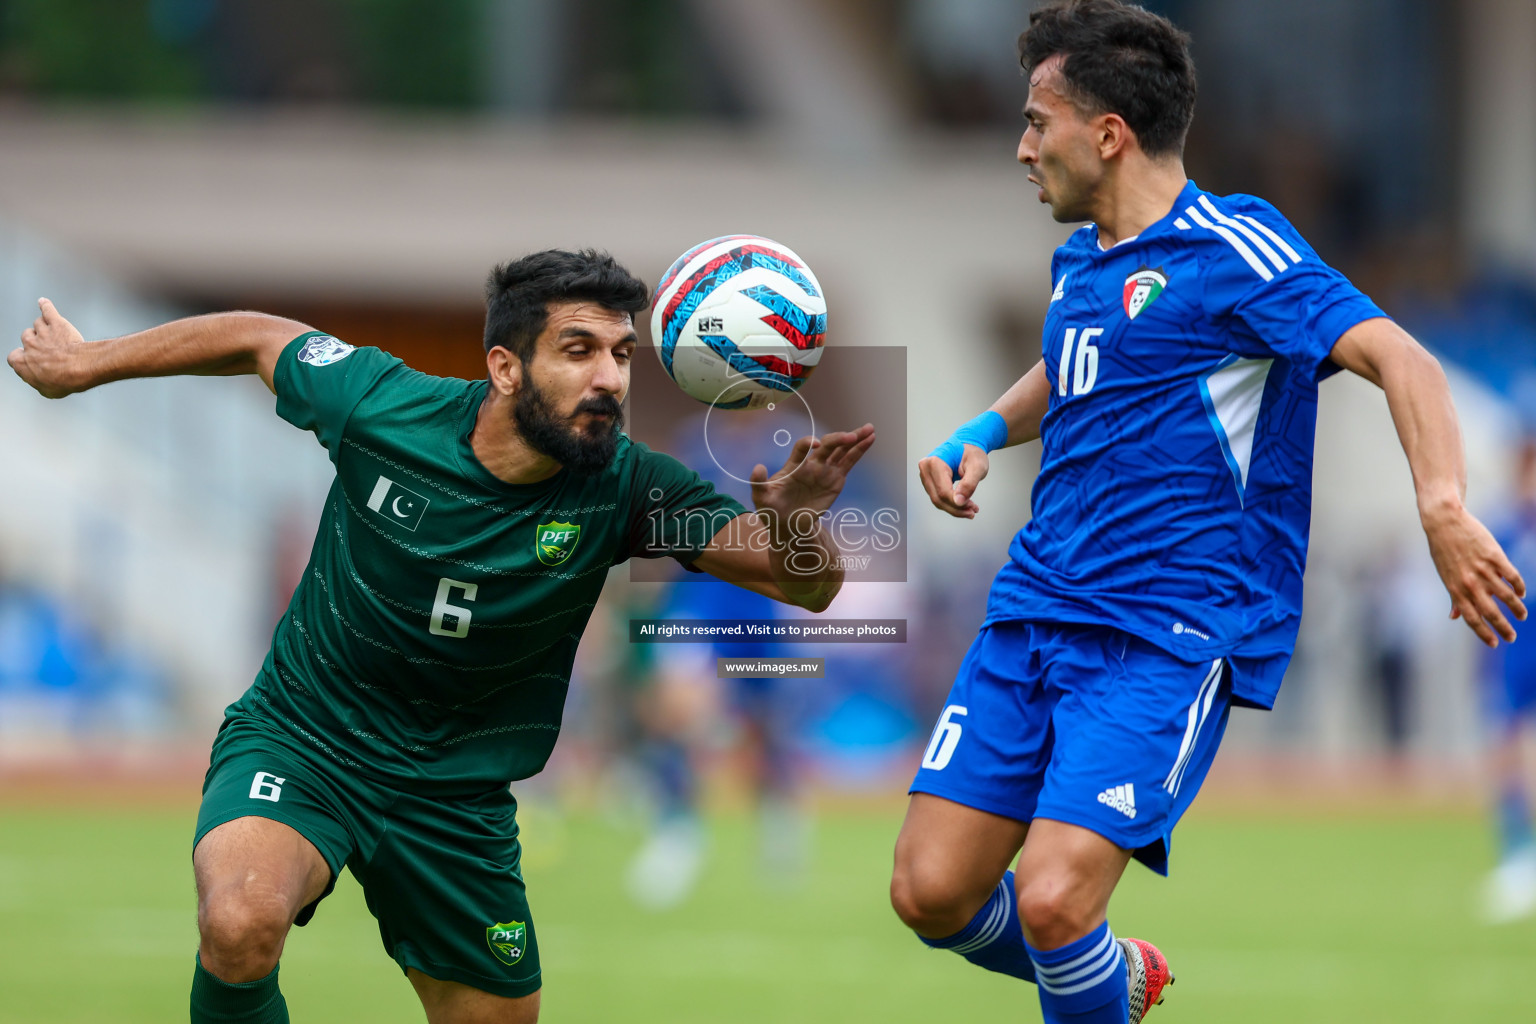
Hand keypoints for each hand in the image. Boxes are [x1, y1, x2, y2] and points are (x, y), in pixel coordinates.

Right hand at [8, 298, 87, 398]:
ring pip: (38, 325)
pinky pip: (47, 310)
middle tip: (52, 350)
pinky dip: (45, 306)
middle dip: (38, 343)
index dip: (24, 358)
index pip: (14, 356)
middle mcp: (28, 344)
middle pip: (27, 337)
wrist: (79, 368)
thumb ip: (39, 382)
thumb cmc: (64, 381)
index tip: (33, 361)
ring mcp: (42, 332)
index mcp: (21, 362)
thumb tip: (40, 380)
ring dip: (47, 329)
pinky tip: (43, 302)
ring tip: (59, 336)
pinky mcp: (56, 323)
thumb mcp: (47, 391)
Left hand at [750, 423, 875, 528]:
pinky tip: (869, 439)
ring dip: (855, 439)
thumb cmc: (772, 509)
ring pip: (842, 450)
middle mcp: (812, 463)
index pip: (802, 447)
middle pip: (827, 445)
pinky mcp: (836, 479)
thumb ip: (758, 483)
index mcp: (794, 465)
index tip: (816, 445)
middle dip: (839, 438)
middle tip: (852, 435)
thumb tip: (757, 468)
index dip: (808, 443)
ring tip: (869, 429)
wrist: (788, 524)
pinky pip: (849, 462)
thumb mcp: (761, 498)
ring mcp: (825, 470)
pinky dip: (859, 451)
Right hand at [918, 445, 988, 518]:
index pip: (943, 492)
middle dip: (956, 509)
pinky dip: (951, 504)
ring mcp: (925, 475)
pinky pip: (938, 497)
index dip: (958, 503)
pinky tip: (964, 506)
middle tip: (973, 512)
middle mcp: (925, 469)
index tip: (973, 508)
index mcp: (935, 463)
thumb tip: (958, 502)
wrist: (968, 445)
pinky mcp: (929, 481)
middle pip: (938, 498)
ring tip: (971, 510)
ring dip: (954, 509)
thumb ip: (969, 484)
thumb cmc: (973, 453)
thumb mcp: (977, 467)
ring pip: (937, 500)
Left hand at [1423, 501, 1526, 645]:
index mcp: (1455, 589)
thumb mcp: (1445, 575)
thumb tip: (1454, 617)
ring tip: (1522, 616)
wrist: (1445, 522)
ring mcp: (1483, 570)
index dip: (1484, 634)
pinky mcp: (1495, 557)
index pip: (1472, 618)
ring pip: (1506, 596)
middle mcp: (1470, 583)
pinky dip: (1519, 587)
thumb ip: (1453, 597)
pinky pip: (1513, 577)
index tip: (1495, 644)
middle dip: (1504, 628)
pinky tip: (1522, 594)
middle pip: (1491, 612)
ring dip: (1516, 609)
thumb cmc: (1443, 550)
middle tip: (1512, 637)